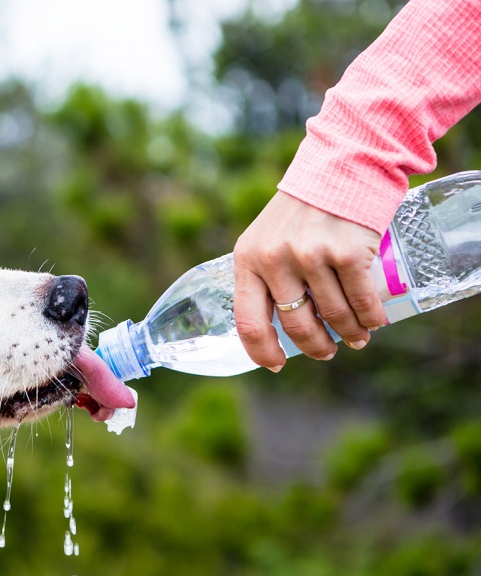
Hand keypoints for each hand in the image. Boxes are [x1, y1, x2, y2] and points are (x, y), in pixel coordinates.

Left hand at [232, 191, 385, 370]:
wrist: (341, 164)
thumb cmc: (302, 208)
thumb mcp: (266, 237)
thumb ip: (265, 274)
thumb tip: (277, 324)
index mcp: (248, 260)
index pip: (249, 322)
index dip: (262, 351)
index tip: (277, 364)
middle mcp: (275, 261)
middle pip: (296, 325)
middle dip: (316, 346)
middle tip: (327, 351)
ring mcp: (310, 257)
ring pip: (334, 316)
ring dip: (350, 333)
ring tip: (357, 337)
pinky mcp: (346, 252)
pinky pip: (361, 301)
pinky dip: (371, 318)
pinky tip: (374, 322)